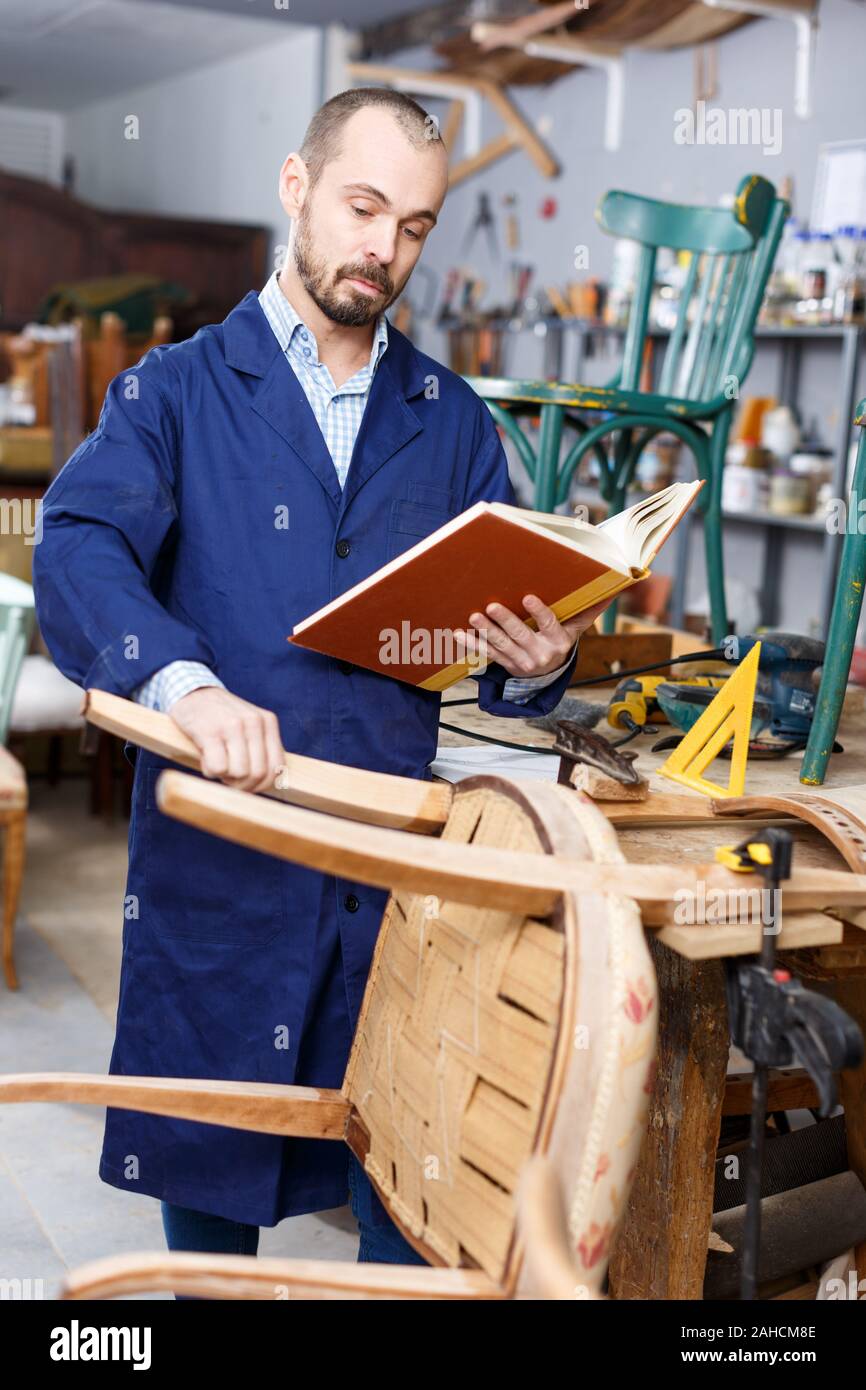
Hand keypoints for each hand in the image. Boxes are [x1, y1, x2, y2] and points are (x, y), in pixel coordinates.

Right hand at [168, 687, 284, 793]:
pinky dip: (210, 771)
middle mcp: (254, 722)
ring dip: (225, 777)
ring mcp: (233, 726)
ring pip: (240, 773)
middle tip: (228, 778)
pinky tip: (205, 758)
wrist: (191, 692)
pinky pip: (218, 768)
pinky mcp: (210, 732)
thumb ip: (261, 747)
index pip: (277, 766)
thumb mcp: (249, 724)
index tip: (248, 786)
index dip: (262, 784)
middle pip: (258, 773)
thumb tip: (268, 783)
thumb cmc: (220, 716)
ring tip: (217, 764)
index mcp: (268, 722)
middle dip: (242, 785)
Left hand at [461, 594, 613, 678]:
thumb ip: (588, 609)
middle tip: (491, 606)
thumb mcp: (576, 629)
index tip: (528, 597)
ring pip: (501, 645)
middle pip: (521, 635)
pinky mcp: (505, 665)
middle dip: (505, 621)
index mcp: (559, 642)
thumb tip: (615, 585)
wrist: (549, 674)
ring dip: (486, 631)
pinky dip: (472, 644)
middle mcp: (540, 654)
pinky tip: (459, 634)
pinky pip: (487, 655)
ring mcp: (521, 662)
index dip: (539, 612)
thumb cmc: (560, 640)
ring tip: (473, 616)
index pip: (549, 625)